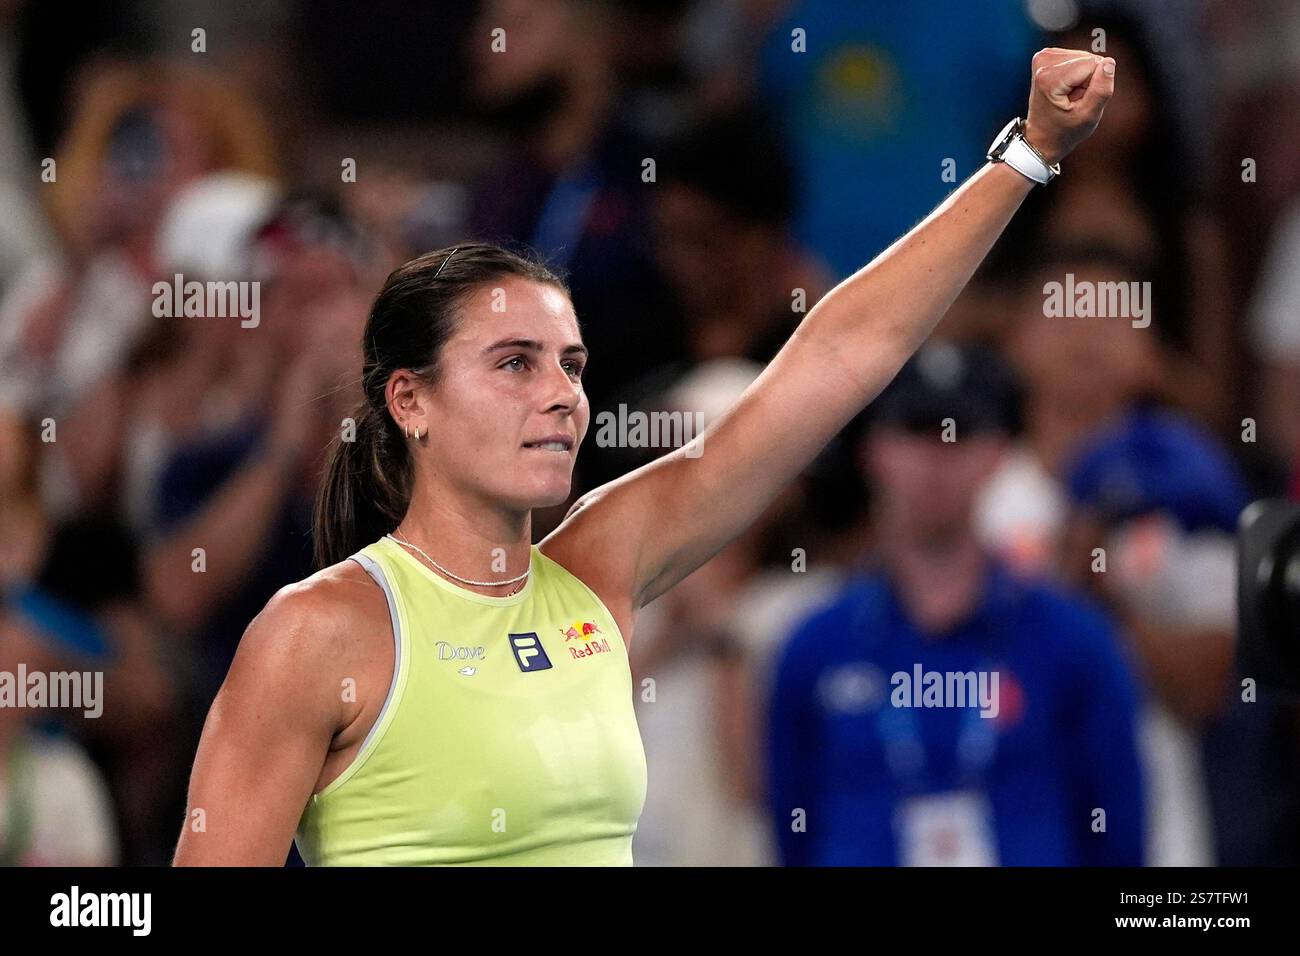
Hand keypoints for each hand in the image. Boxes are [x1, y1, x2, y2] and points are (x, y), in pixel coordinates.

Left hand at [1022, 48, 1115, 165]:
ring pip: (1086, 58)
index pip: (1093, 65)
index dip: (1093, 85)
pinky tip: (1067, 88)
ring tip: (1069, 96)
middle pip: (1089, 59)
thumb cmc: (1064, 131)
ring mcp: (1044, 57)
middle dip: (1088, 80)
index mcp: (1048, 77)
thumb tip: (1109, 62)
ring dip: (1083, 78)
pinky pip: (1079, 58)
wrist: (1043, 137)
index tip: (1078, 101)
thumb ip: (1101, 89)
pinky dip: (1078, 74)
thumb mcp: (1088, 116)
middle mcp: (1043, 61)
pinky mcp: (1048, 56)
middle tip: (1074, 100)